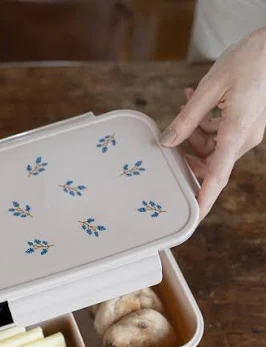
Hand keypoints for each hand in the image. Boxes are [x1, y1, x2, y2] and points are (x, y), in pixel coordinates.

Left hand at [160, 27, 265, 218]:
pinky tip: (195, 101)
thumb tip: (167, 142)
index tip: (193, 218)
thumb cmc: (249, 58)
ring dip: (194, 132)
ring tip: (187, 102)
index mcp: (238, 131)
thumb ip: (187, 118)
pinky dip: (205, 124)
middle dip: (188, 153)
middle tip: (172, 136)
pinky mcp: (247, 124)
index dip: (204, 199)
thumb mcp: (211, 87)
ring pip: (212, 147)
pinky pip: (220, 134)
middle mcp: (245, 138)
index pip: (218, 176)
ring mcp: (248, 132)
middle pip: (209, 162)